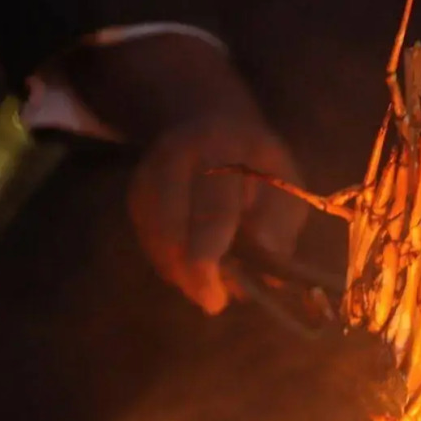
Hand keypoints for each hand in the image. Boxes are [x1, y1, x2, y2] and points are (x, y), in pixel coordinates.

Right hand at [64, 32, 307, 312]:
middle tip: (212, 302)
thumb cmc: (257, 163)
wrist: (209, 119)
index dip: (210, 255)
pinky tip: (189, 269)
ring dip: (179, 272)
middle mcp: (178, 156)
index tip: (218, 295)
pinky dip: (168, 262)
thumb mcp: (285, 183)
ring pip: (156, 237)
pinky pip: (147, 238)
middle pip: (172, 226)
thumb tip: (269, 277)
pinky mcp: (136, 190)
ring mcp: (150, 172)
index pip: (212, 208)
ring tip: (206, 287)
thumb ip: (280, 226)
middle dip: (191, 273)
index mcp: (224, 149)